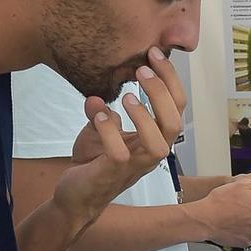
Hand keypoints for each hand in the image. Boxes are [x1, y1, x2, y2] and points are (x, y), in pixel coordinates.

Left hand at [55, 49, 186, 222]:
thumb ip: (101, 112)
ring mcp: (133, 165)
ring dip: (145, 116)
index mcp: (153, 138)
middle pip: (174, 123)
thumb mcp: (98, 131)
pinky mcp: (112, 173)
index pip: (175, 108)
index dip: (169, 79)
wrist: (75, 197)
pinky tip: (98, 116)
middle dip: (162, 92)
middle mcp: (149, 153)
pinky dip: (110, 131)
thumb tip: (96, 96)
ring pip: (158, 143)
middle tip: (142, 69)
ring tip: (126, 96)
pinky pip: (120, 153)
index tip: (153, 53)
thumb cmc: (94, 164)